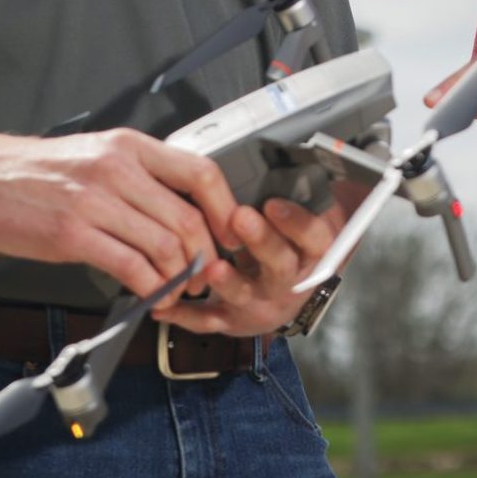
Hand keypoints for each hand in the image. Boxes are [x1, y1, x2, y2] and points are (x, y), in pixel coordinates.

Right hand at [0, 127, 239, 306]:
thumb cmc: (33, 172)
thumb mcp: (94, 155)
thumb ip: (136, 176)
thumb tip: (176, 211)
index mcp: (128, 147)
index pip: (200, 172)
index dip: (224, 209)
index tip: (229, 234)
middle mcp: (117, 169)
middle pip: (187, 217)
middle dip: (204, 255)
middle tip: (204, 275)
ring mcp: (95, 201)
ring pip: (164, 244)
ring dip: (178, 277)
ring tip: (176, 291)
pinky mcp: (73, 234)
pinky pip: (130, 265)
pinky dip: (150, 287)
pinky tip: (151, 296)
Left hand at [160, 197, 345, 337]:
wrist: (289, 288)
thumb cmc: (288, 242)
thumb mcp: (304, 217)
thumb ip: (293, 193)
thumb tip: (275, 155)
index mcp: (311, 254)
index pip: (314, 238)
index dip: (296, 222)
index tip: (273, 203)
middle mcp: (289, 283)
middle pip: (280, 266)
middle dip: (261, 242)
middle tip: (240, 218)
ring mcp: (260, 305)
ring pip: (244, 295)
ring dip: (227, 282)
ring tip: (211, 267)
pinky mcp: (233, 322)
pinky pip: (206, 320)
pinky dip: (183, 314)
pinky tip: (162, 304)